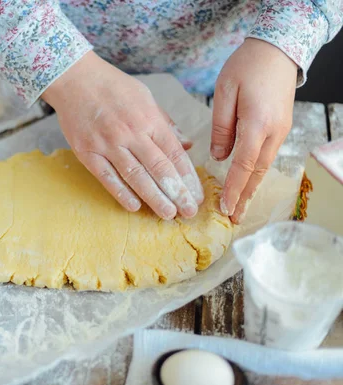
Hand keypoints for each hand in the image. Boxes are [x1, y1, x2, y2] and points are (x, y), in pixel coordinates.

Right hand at [42, 52, 203, 218]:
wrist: (74, 78)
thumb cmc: (112, 86)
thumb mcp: (145, 97)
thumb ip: (165, 123)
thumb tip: (186, 145)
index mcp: (148, 118)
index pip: (174, 154)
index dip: (188, 177)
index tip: (196, 194)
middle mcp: (130, 133)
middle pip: (159, 169)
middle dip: (177, 193)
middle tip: (188, 212)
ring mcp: (107, 144)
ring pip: (136, 177)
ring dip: (154, 198)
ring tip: (168, 214)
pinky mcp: (87, 152)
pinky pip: (107, 178)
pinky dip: (121, 194)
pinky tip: (135, 207)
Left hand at [211, 38, 296, 223]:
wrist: (278, 49)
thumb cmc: (247, 65)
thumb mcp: (224, 92)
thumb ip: (221, 127)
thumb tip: (220, 157)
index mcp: (257, 124)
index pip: (243, 166)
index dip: (234, 189)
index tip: (225, 208)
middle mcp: (273, 132)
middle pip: (257, 172)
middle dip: (245, 197)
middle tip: (234, 218)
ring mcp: (280, 130)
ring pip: (263, 166)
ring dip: (252, 188)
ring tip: (241, 207)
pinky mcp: (280, 126)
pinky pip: (266, 156)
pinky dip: (256, 173)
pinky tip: (248, 182)